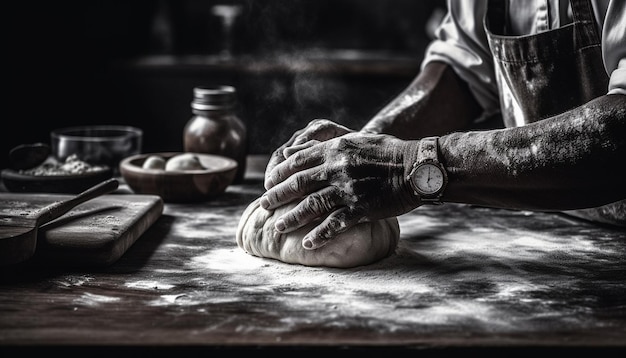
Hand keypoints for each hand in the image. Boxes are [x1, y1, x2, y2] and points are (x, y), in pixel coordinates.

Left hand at [261, 132, 420, 249]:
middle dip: (277, 196)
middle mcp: (336, 168)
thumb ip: (326, 146)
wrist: (418, 167)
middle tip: (263, 205)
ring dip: (292, 218)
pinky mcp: (361, 208)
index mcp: (335, 149)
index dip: (278, 173)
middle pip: (298, 184)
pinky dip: (320, 235)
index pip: (297, 161)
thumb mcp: (356, 140)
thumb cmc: (389, 152)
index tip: (267, 182)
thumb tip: (295, 151)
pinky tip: (308, 243)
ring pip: (311, 206)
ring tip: (279, 227)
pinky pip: (334, 224)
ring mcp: (347, 189)